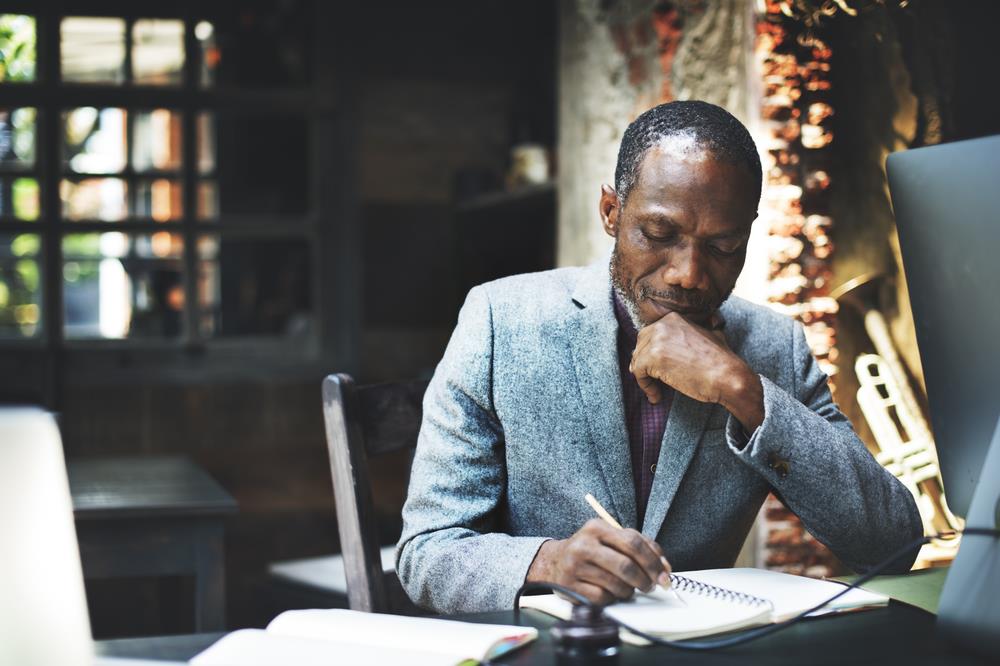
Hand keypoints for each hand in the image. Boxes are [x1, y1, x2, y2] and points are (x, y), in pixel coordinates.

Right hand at [525, 519, 670, 605]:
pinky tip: (609, 592)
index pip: (633, 542)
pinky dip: (612, 598)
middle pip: (626, 566)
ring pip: (617, 585)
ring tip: (626, 587)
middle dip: (645, 579)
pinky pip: (603, 598)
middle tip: (651, 585)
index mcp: (596, 527)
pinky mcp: (570, 586)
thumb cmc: (591, 551)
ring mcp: (574, 566)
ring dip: (629, 590)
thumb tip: (665, 568)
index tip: (664, 574)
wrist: (553, 562)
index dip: (653, 560)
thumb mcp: (611, 539)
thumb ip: (640, 547)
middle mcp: (583, 545)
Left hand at [630, 312, 763, 431]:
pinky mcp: (652, 358)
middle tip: (650, 379)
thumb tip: (698, 331)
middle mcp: (662, 325)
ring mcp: (656, 341)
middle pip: (640, 345)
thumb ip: (695, 331)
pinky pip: (638, 373)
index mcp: (673, 318)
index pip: (651, 334)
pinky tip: (656, 396)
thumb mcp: (710, 333)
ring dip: (644, 377)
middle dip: (643, 362)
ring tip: (655, 391)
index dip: (651, 352)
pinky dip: (645, 387)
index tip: (655, 367)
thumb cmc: (722, 360)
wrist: (727, 375)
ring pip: (637, 360)